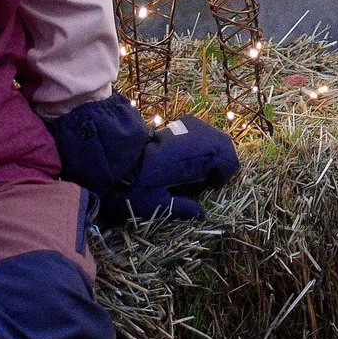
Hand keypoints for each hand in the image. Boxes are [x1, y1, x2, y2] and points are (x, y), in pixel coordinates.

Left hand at [106, 116, 239, 222]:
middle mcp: (195, 137)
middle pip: (225, 145)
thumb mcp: (157, 204)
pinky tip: (189, 157)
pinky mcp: (177, 124)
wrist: (109, 158)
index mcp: (194, 157)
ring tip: (200, 169)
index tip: (212, 187)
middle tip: (209, 180)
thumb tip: (202, 214)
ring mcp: (186, 126)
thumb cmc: (132, 185)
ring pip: (215, 137)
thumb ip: (183, 208)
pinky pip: (202, 131)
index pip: (229, 160)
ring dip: (213, 153)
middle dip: (222, 163)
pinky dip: (202, 144)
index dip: (225, 176)